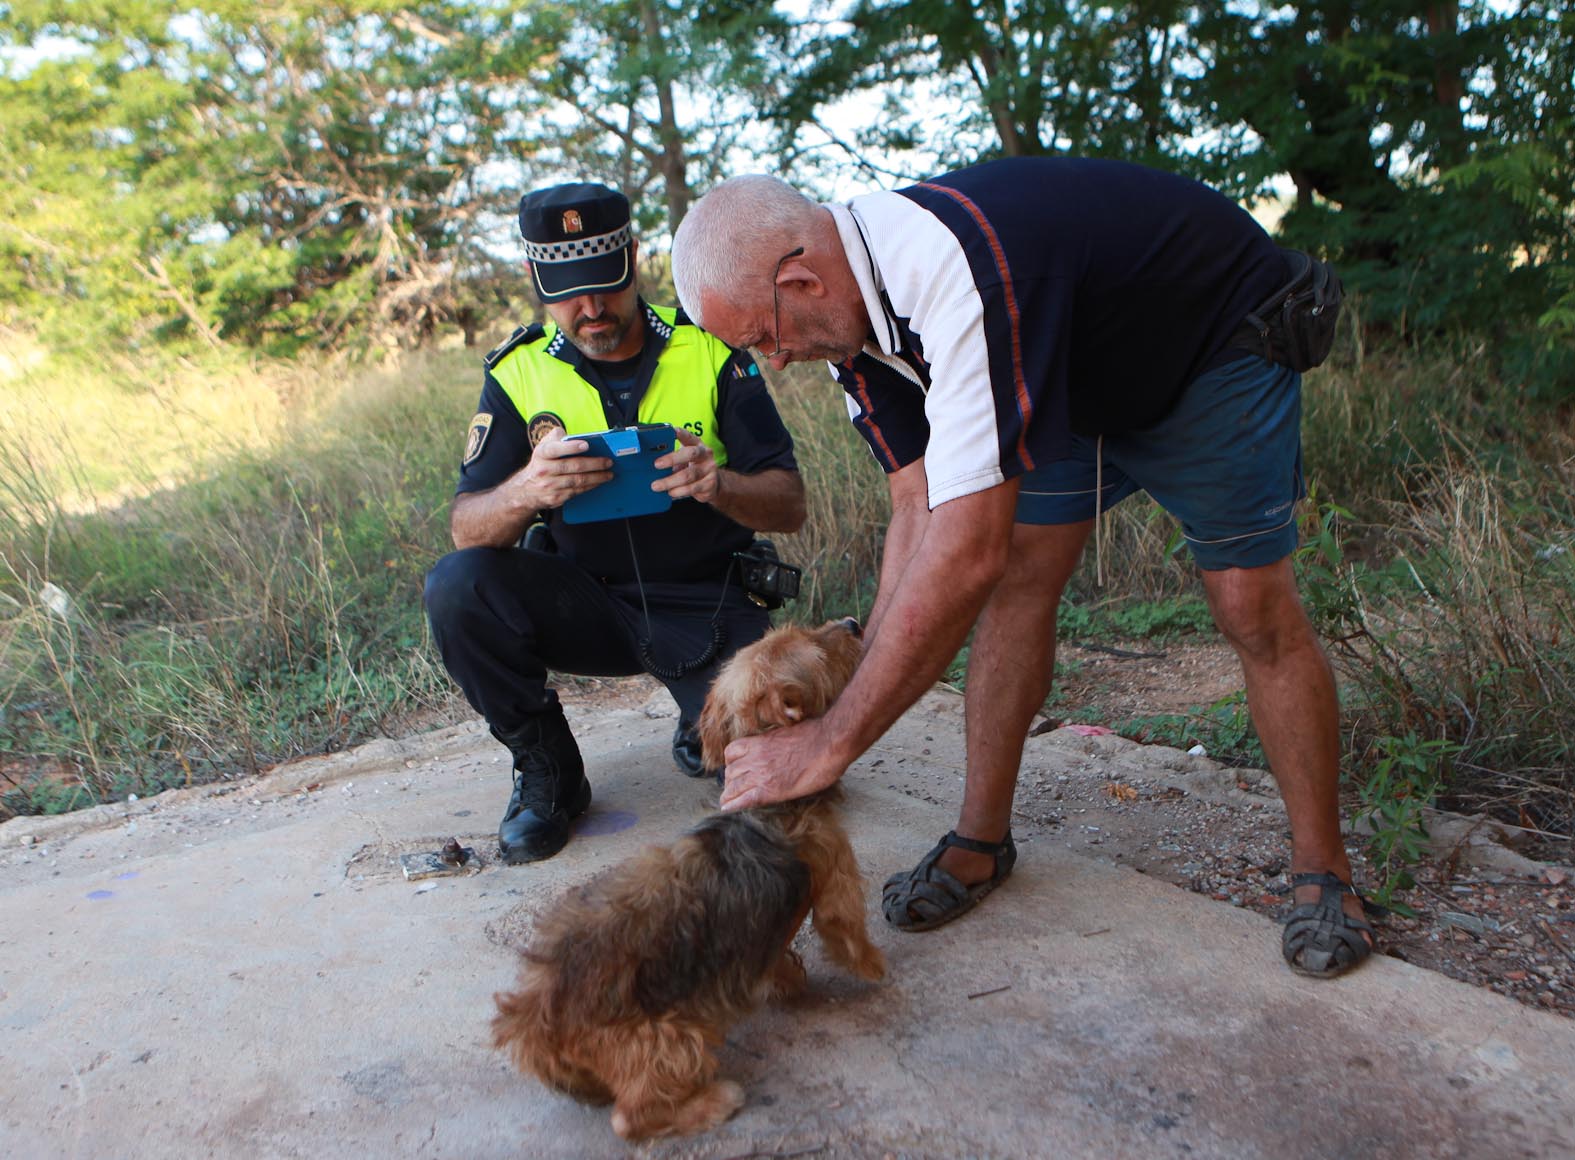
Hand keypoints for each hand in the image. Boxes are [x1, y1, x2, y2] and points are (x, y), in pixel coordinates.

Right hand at [514, 427, 611, 509]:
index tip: (586, 445)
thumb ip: (557, 436)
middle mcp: (544, 470)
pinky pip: (577, 491)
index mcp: (541, 454)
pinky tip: (599, 482)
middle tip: (608, 462)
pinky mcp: (556, 497)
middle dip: (594, 464)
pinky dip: (590, 486)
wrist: (526, 489)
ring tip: (609, 473)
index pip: (555, 449)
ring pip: (577, 481)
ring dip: (596, 477)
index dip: (571, 447)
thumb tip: (573, 435)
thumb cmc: (541, 463)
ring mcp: (550, 485)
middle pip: (572, 466)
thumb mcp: (543, 446)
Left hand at [652, 427, 720, 503]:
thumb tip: (649, 464)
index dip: (680, 433)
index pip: (688, 436)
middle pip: (689, 454)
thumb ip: (672, 458)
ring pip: (688, 475)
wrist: (713, 484)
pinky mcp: (709, 484)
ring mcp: (709, 469)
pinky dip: (679, 491)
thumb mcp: (684, 460)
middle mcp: (705, 454)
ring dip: (670, 481)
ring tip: (656, 486)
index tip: (671, 431)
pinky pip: (692, 488)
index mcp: (697, 444)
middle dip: (671, 459)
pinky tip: (670, 493)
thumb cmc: (693, 468)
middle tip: (656, 464)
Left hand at [719, 718, 847, 810]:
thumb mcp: (787, 731)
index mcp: (759, 742)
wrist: (828, 743)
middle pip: (730, 771)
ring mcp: (761, 774)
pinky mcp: (770, 790)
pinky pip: (744, 800)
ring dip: (730, 794)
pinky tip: (727, 809)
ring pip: (733, 786)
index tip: (735, 768)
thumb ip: (774, 740)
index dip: (730, 762)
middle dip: (730, 780)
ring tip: (729, 800)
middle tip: (734, 787)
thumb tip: (775, 742)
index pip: (731, 752)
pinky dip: (733, 805)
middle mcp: (755, 758)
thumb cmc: (815, 735)